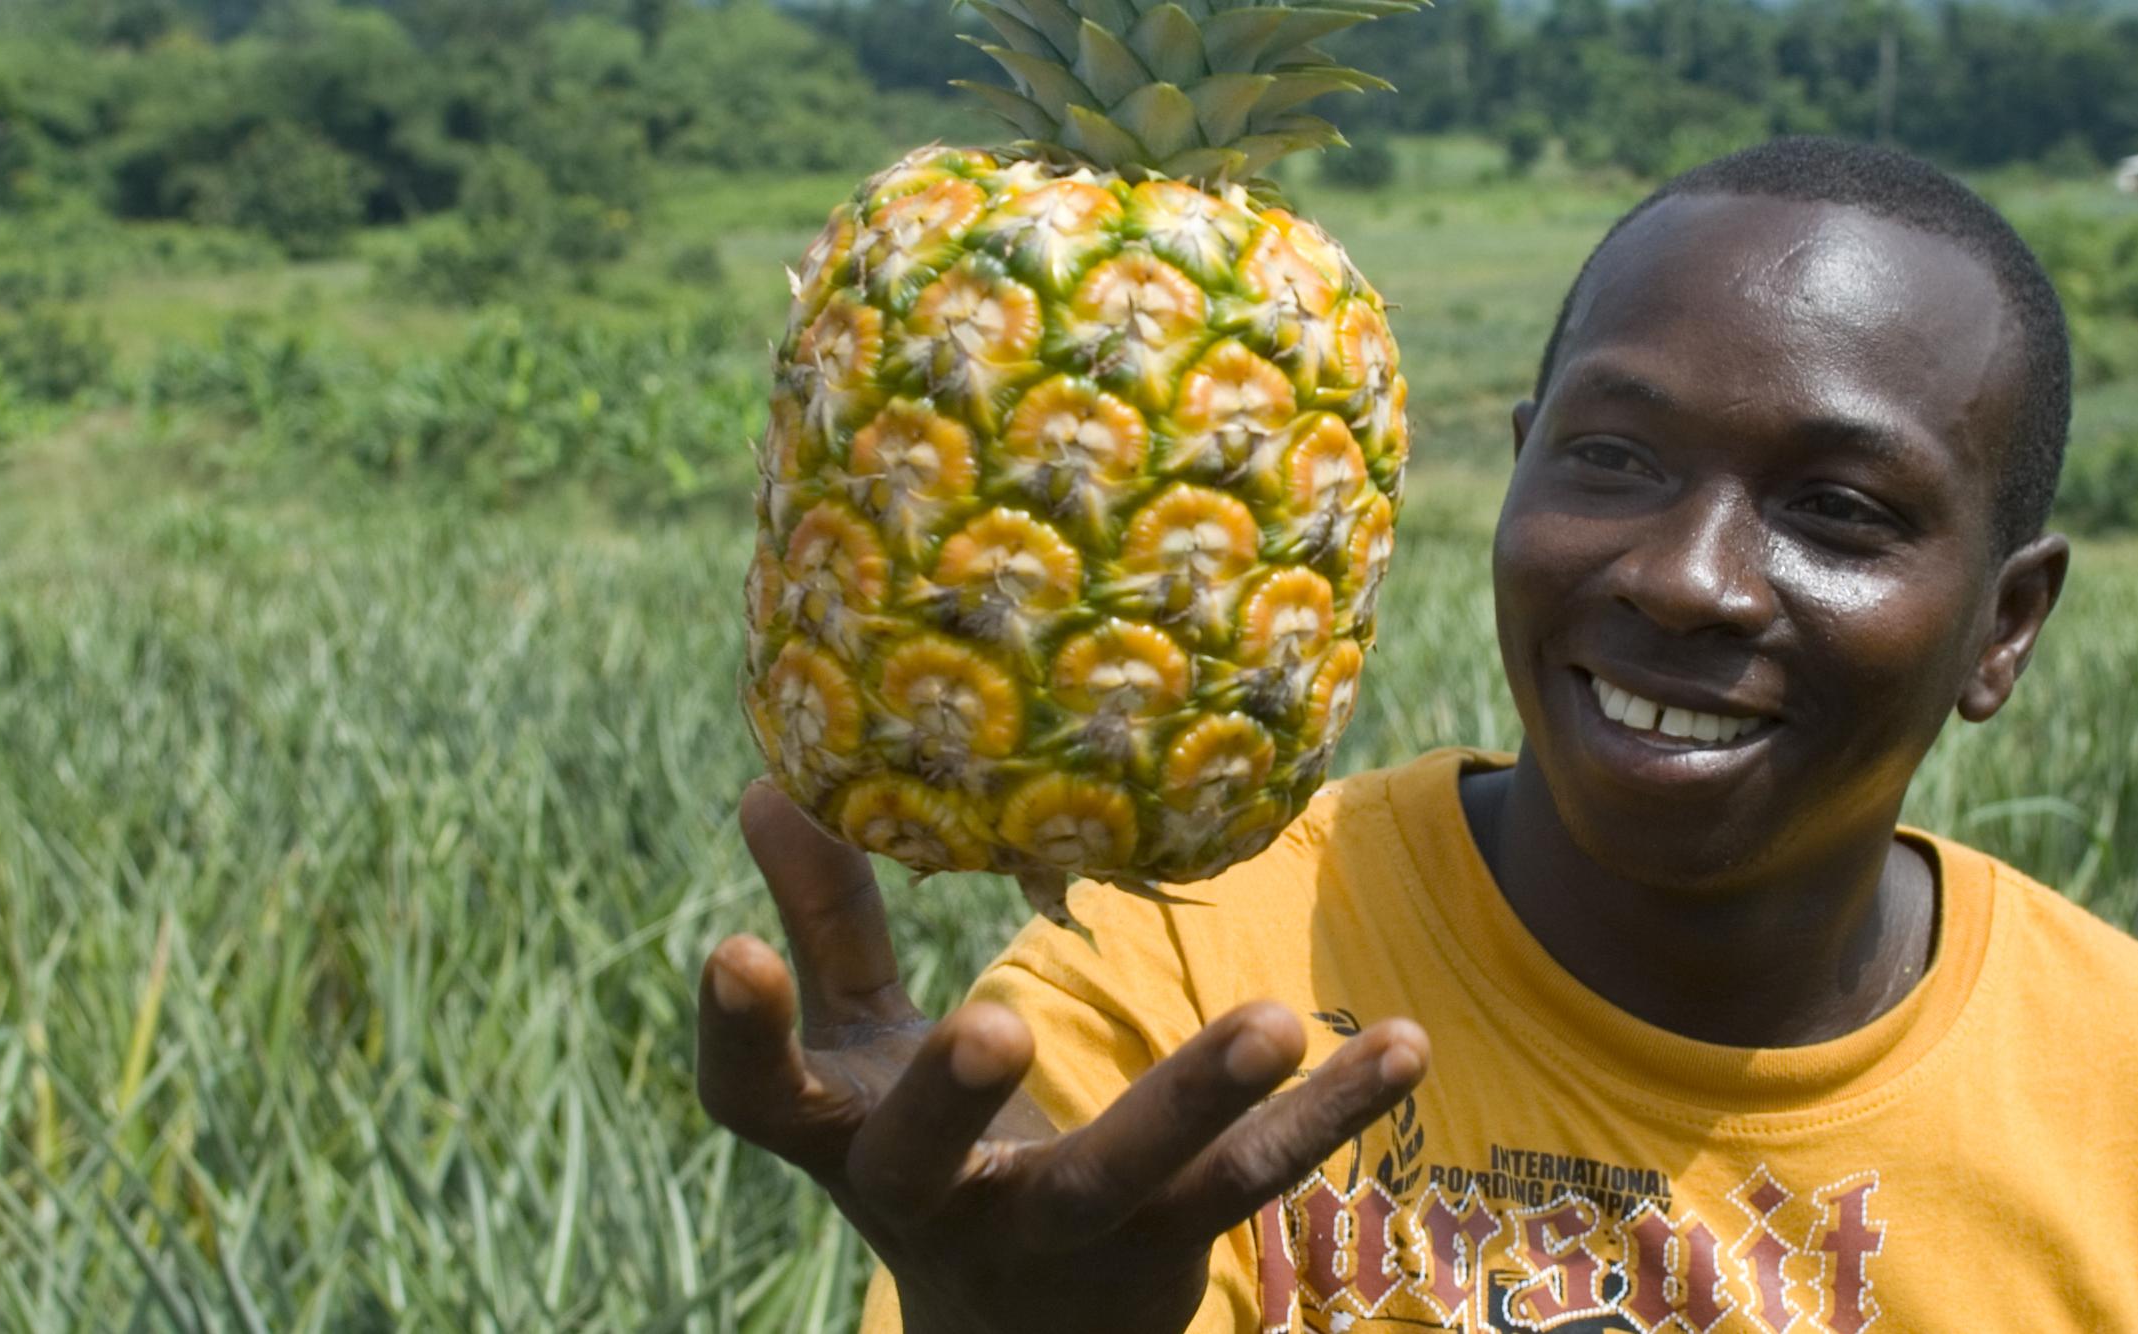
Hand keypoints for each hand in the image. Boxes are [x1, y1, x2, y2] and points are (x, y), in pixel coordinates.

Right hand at [699, 781, 1431, 1333]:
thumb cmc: (925, 1156)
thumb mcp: (860, 1056)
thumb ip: (829, 926)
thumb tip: (773, 782)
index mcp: (843, 1141)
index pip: (759, 1099)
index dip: (741, 1033)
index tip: (730, 948)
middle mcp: (941, 1201)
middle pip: (929, 1160)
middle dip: (951, 1098)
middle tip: (993, 1022)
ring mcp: (1062, 1234)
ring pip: (1127, 1180)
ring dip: (1197, 1101)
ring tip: (1274, 1018)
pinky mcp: (1172, 1246)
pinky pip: (1258, 1178)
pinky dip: (1333, 1113)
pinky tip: (1407, 1042)